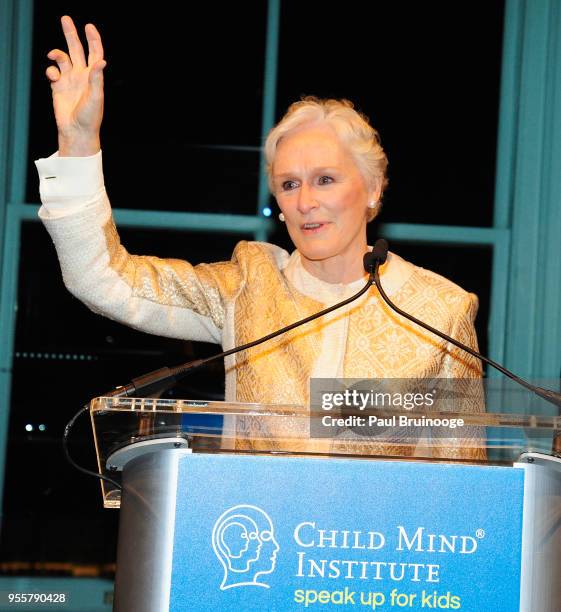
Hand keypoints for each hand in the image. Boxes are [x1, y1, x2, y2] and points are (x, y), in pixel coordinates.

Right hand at [46, 15, 105, 155]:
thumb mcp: (96, 97)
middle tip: (65, 19)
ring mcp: (69, 80)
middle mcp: (81, 76)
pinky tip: (52, 76)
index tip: (89, 26)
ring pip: (62, 58)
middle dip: (71, 34)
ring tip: (53, 55)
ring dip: (57, 53)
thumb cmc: (90, 116)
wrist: (77, 131)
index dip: (93, 39)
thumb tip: (101, 61)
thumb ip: (97, 78)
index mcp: (93, 77)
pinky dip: (50, 70)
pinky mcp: (58, 86)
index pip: (95, 53)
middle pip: (76, 50)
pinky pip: (53, 71)